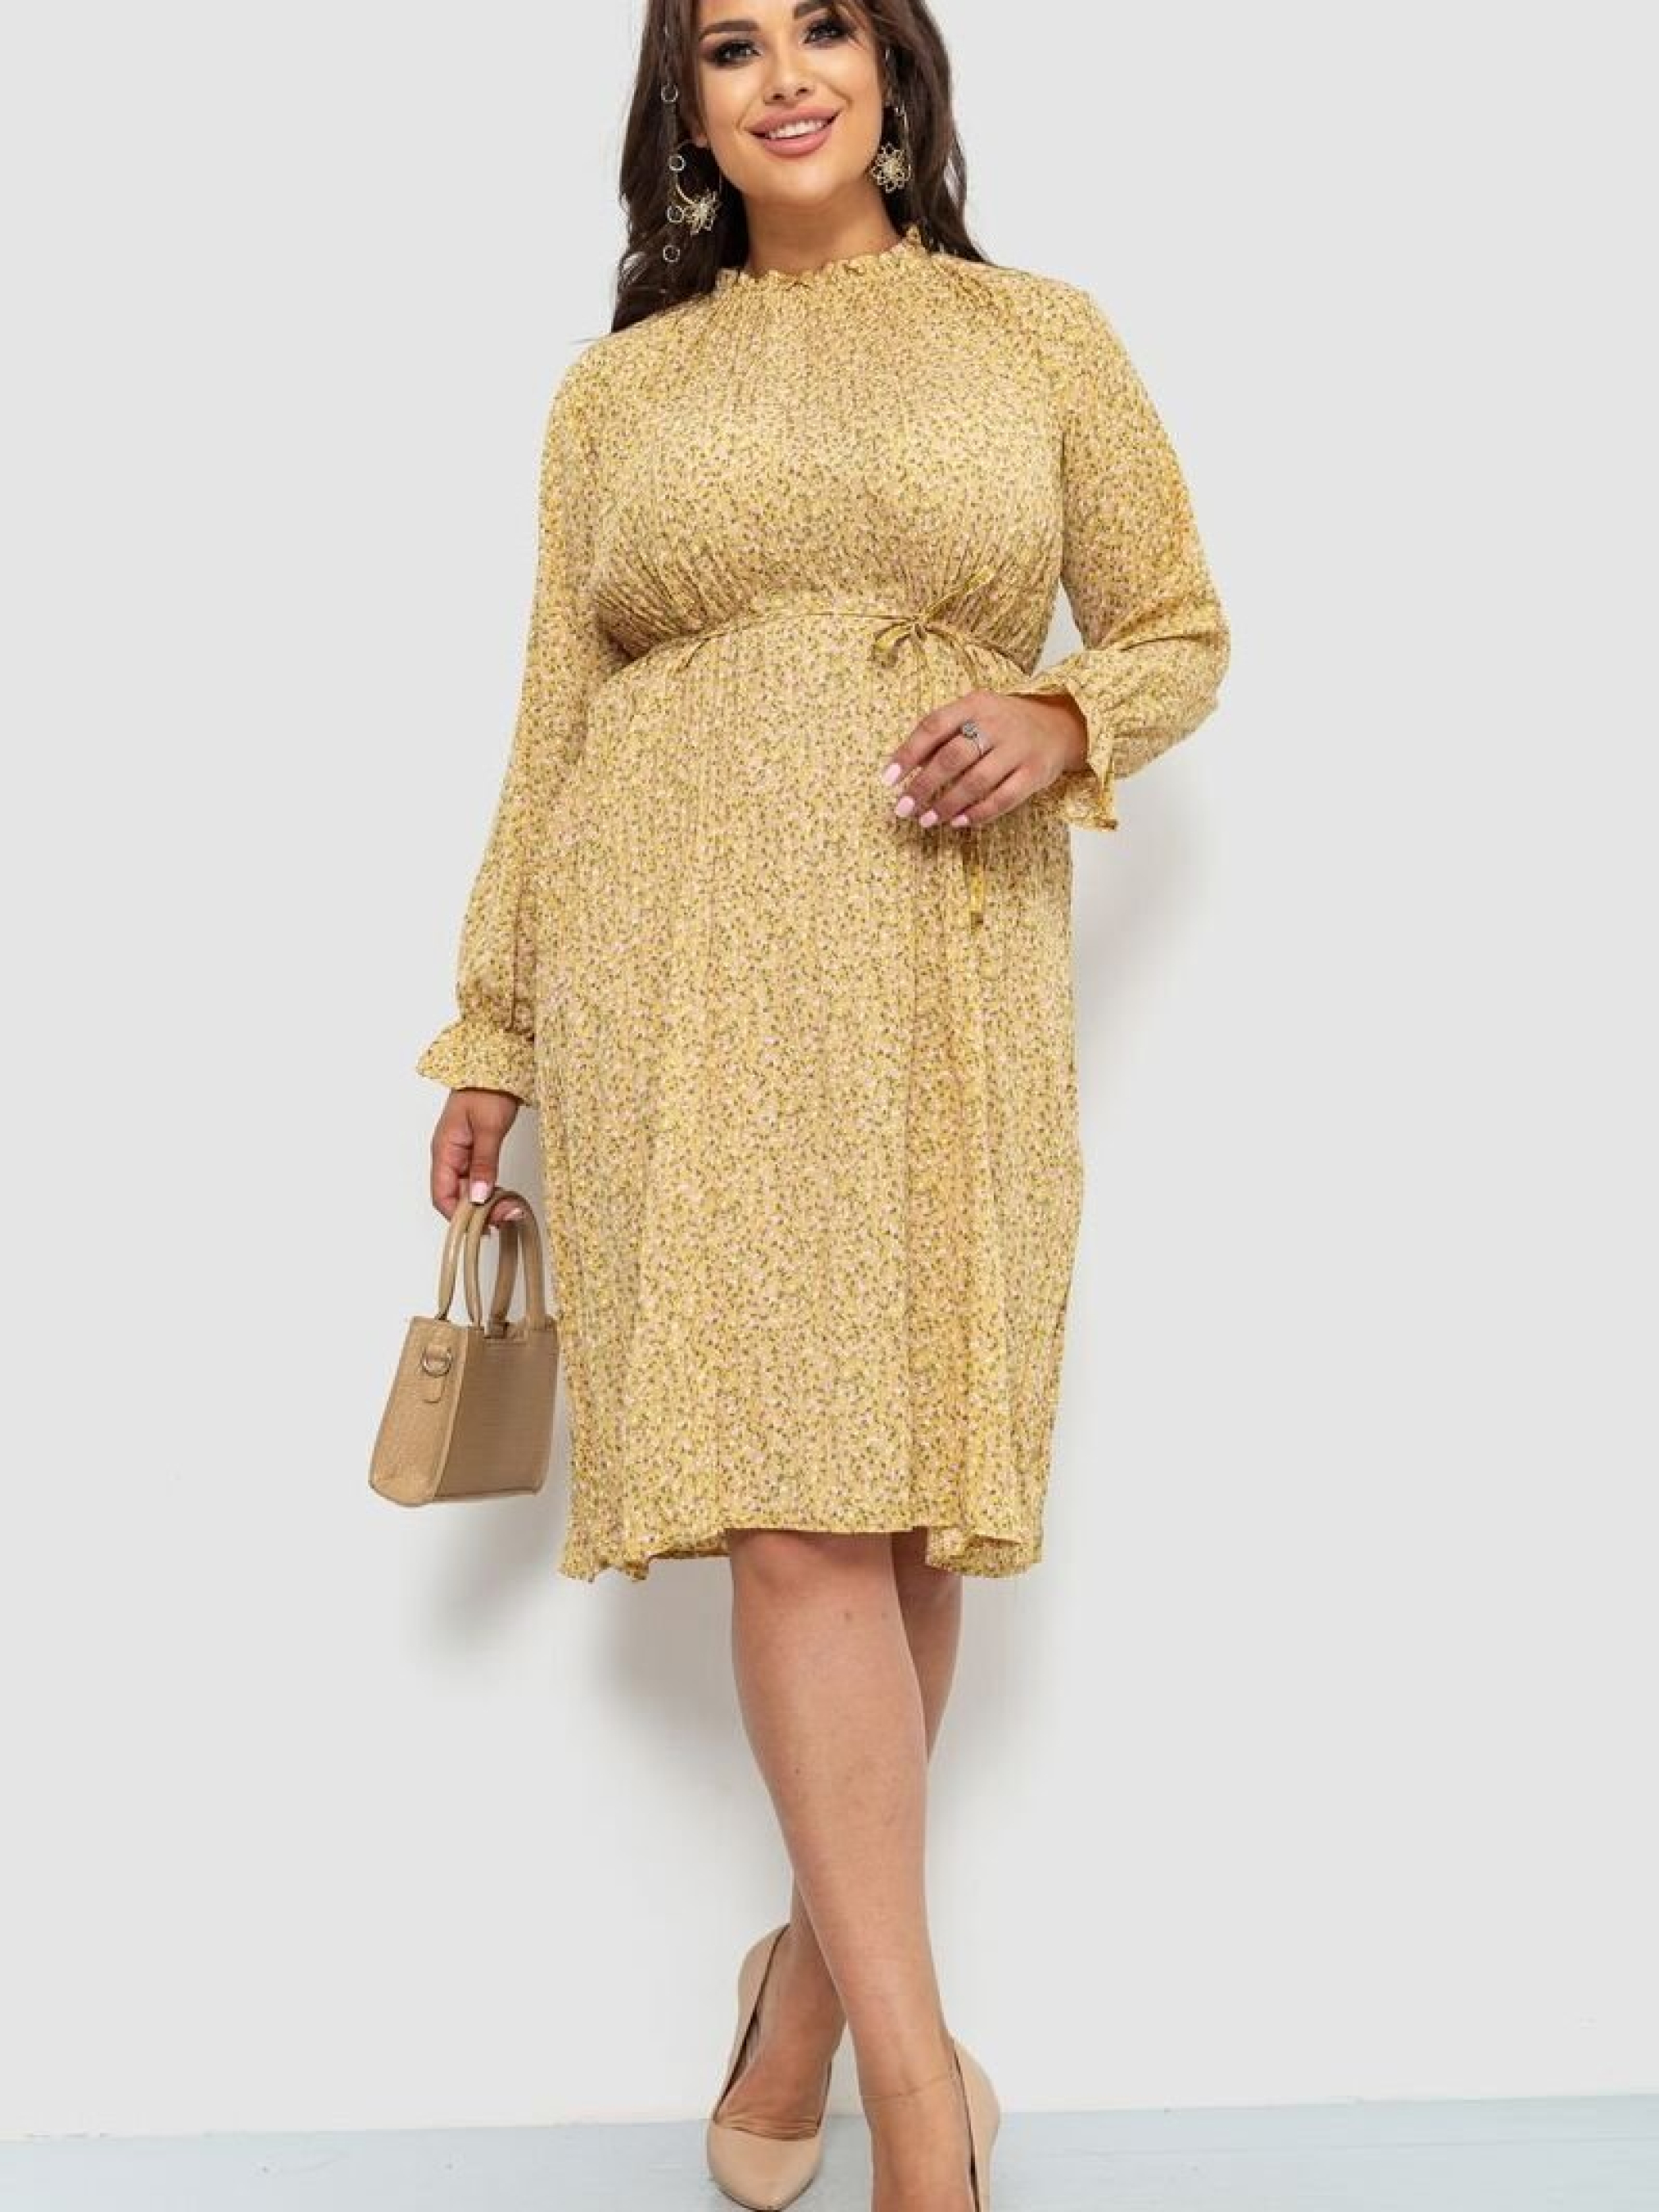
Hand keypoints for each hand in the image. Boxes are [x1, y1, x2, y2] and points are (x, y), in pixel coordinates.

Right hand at [429, 1088, 525, 1226]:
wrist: (496, 1065)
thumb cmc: (487, 1089)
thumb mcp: (488, 1128)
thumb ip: (484, 1163)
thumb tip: (479, 1196)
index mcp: (444, 1150)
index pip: (442, 1195)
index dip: (459, 1215)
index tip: (483, 1226)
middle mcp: (448, 1154)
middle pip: (455, 1196)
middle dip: (478, 1212)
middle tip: (505, 1217)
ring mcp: (461, 1153)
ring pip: (468, 1189)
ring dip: (485, 1202)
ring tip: (508, 1209)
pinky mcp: (474, 1150)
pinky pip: (477, 1178)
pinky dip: (489, 1190)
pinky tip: (503, 1195)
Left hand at [878, 690, 1088, 829]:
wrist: (1062, 724)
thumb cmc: (1004, 722)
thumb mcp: (975, 713)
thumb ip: (943, 733)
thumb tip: (905, 767)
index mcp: (974, 704)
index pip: (933, 726)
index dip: (908, 753)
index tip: (888, 779)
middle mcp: (996, 724)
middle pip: (952, 757)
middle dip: (923, 786)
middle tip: (903, 808)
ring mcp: (1017, 749)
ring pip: (975, 782)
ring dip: (946, 805)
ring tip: (926, 820)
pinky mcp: (1034, 773)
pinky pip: (1002, 799)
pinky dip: (977, 813)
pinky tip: (958, 822)